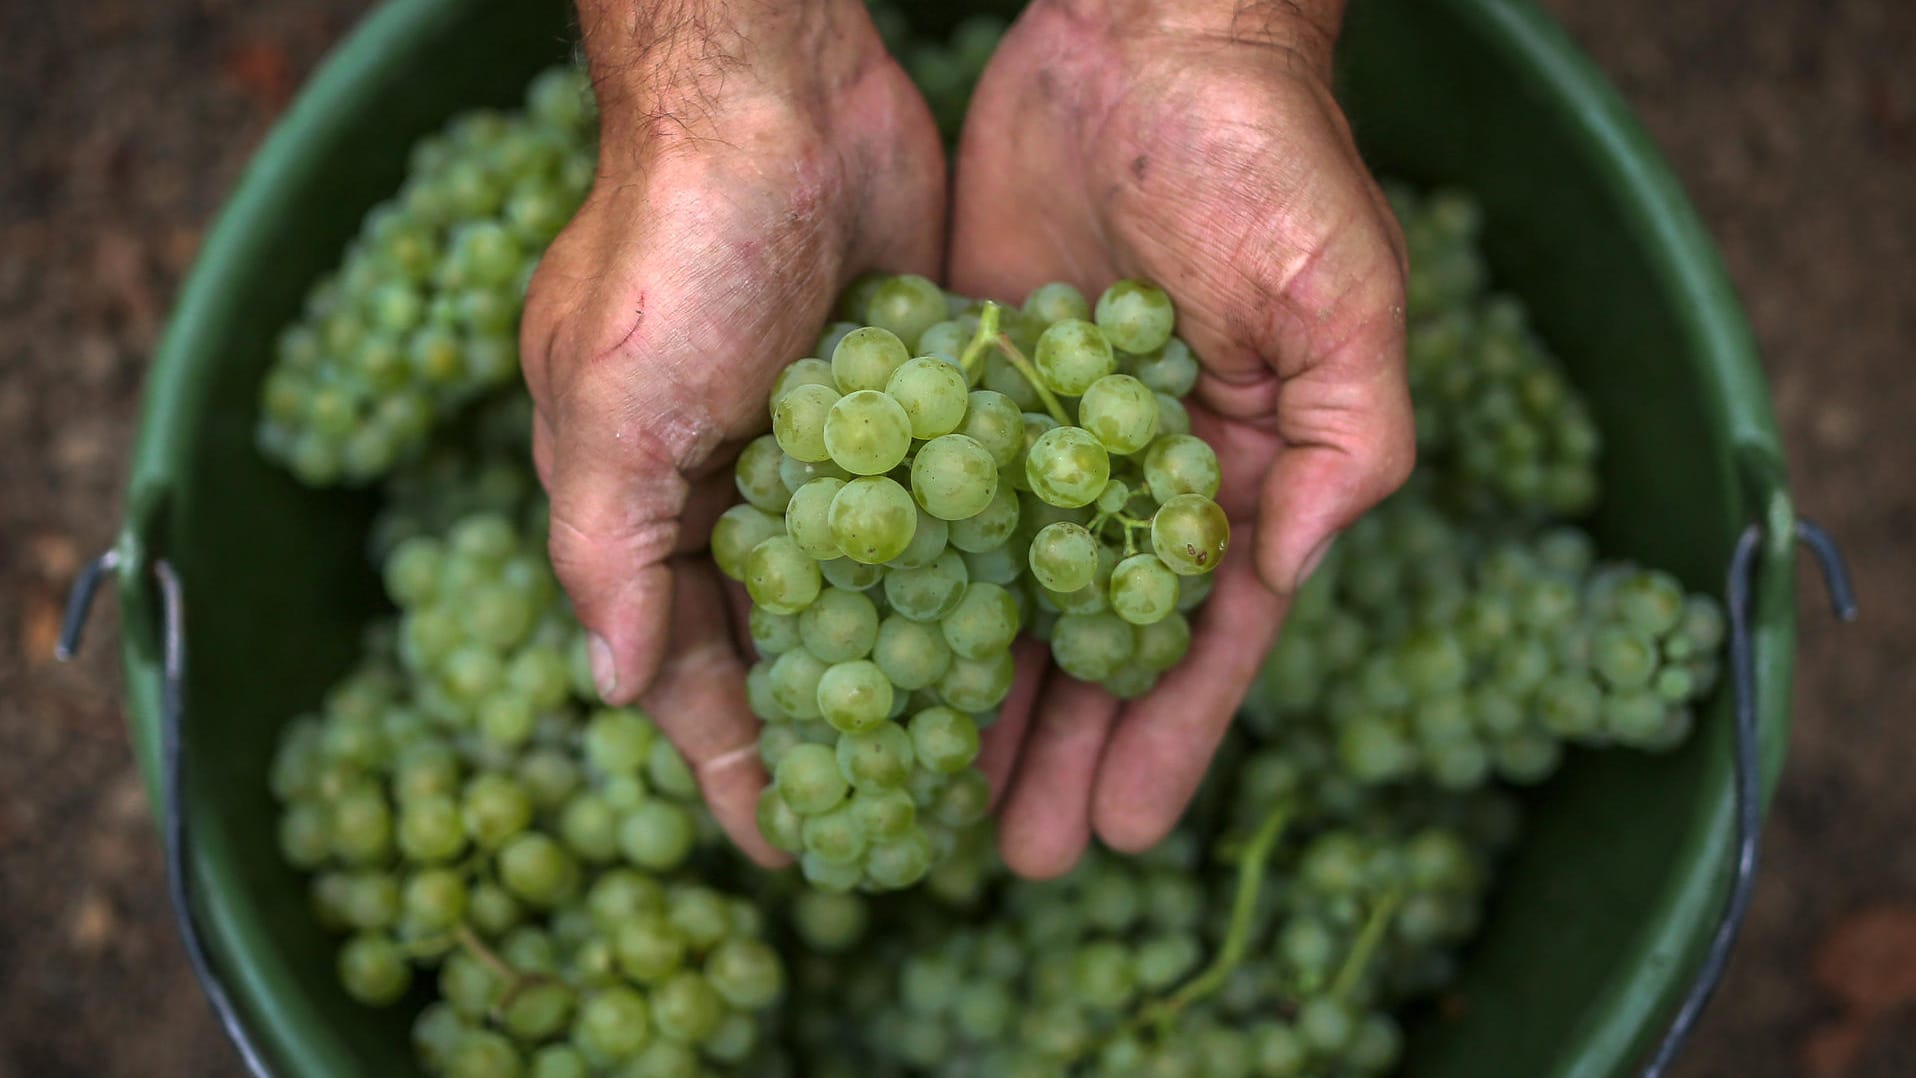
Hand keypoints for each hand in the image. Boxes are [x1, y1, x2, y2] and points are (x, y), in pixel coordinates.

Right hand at [522, 0, 944, 863]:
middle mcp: (743, 485)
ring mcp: (838, 444)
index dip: (737, 757)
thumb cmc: (675, 246)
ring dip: (923, 668)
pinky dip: (978, 571)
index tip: (794, 844)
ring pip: (882, 589)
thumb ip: (607, 550)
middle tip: (909, 822)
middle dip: (845, 730)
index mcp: (652, 502)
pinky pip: (948, 508)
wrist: (779, 89)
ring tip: (986, 760)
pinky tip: (1032, 636)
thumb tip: (609, 687)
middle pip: (797, 642)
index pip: (693, 664)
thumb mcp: (616, 406)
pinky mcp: (917, 398)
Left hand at [950, 0, 1413, 875]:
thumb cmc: (1267, 163)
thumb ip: (1342, 441)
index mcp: (1238, 472)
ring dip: (977, 691)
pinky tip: (870, 649)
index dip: (1166, 736)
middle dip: (1061, 748)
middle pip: (1093, 640)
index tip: (1120, 830)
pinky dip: (909, 578)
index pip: (1201, 634)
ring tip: (931, 791)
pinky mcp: (966, 386)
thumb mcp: (1341, 298)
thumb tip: (1287, 575)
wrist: (1146, 37)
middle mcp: (1136, 474)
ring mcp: (1043, 437)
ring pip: (1005, 592)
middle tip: (1012, 855)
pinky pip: (934, 502)